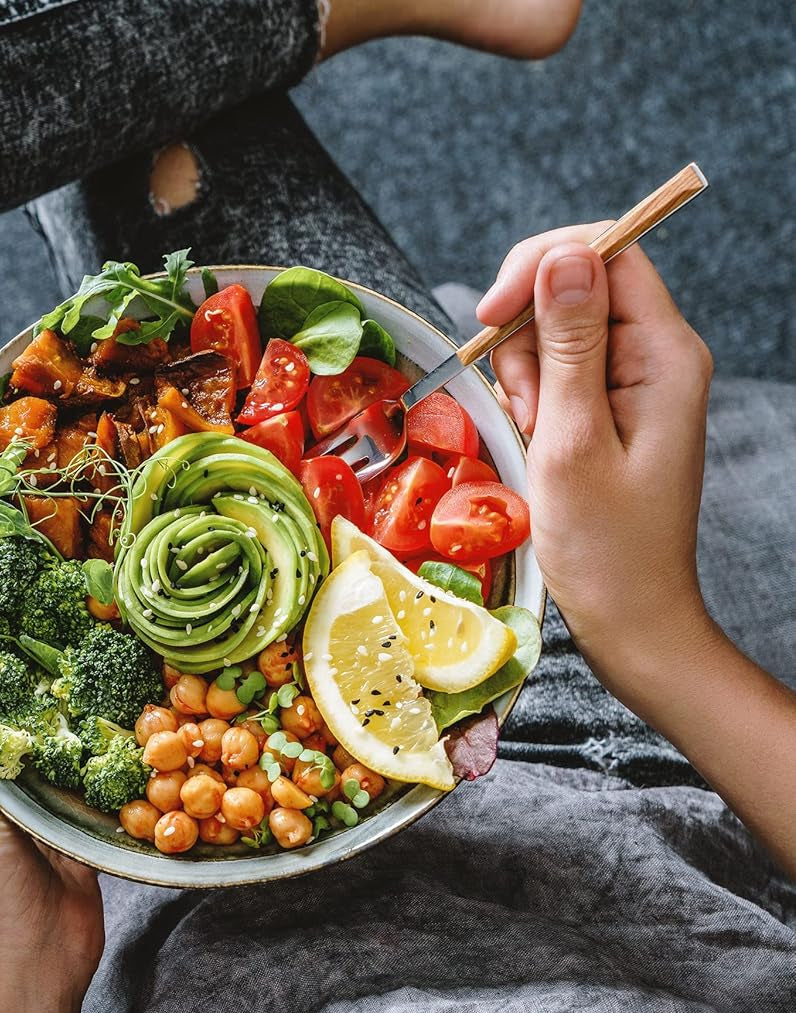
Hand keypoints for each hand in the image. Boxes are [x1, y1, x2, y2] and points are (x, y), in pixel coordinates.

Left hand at [0, 586, 102, 1012]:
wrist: (27, 954)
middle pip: (17, 660)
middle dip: (41, 613)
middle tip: (79, 546)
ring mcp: (44, 760)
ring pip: (66, 689)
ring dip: (89, 654)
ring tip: (121, 590)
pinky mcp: (91, 784)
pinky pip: (106, 733)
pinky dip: (123, 704)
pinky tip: (148, 664)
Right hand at [477, 228, 718, 681]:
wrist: (630, 618)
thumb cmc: (604, 545)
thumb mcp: (572, 439)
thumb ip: (568, 343)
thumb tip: (563, 255)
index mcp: (665, 354)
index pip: (606, 252)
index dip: (540, 267)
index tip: (489, 318)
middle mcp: (656, 355)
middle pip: (572, 288)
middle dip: (526, 337)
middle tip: (526, 407)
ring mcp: (634, 381)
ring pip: (553, 331)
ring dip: (522, 374)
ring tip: (533, 434)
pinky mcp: (610, 406)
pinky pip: (554, 371)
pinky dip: (528, 398)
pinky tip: (533, 441)